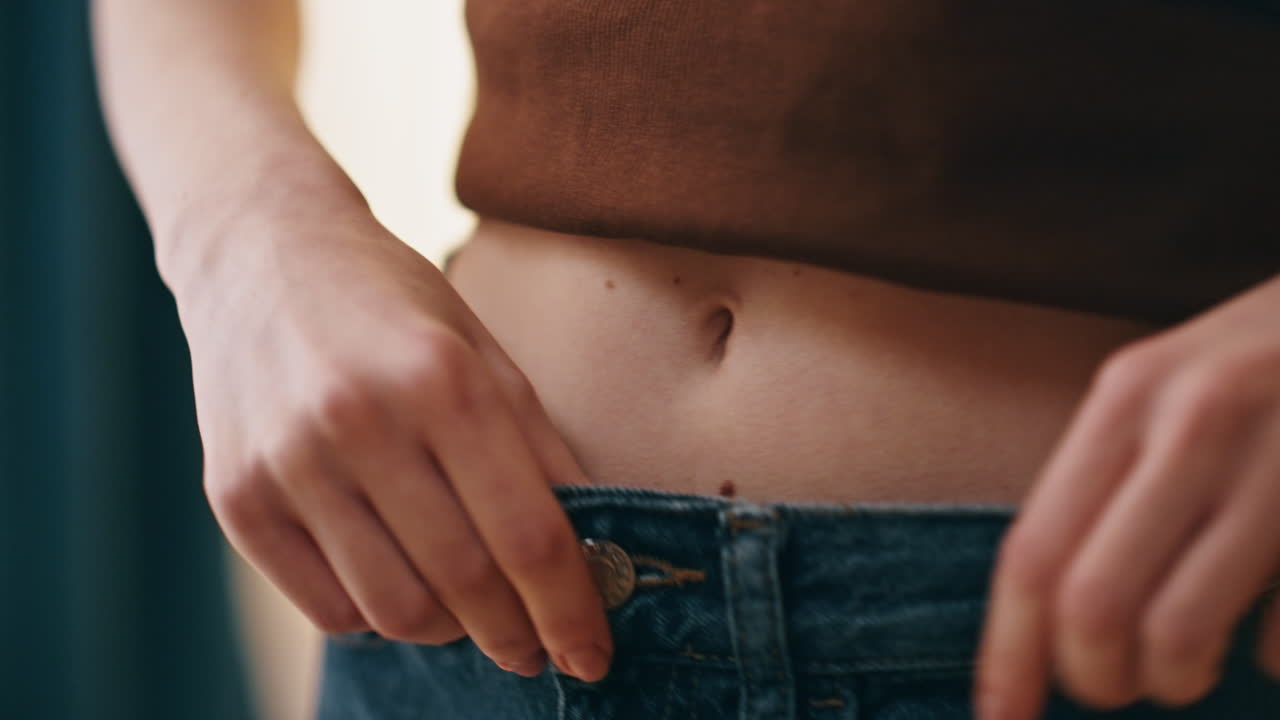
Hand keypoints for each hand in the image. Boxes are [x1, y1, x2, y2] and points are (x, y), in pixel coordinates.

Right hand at [177, 204, 611, 680]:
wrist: (260, 252)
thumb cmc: (391, 303)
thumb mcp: (483, 350)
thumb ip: (539, 448)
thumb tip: (591, 550)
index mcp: (442, 379)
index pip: (529, 534)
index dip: (571, 609)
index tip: (592, 654)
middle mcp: (360, 421)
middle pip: (465, 582)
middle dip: (517, 635)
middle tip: (537, 646)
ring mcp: (288, 463)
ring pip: (395, 610)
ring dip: (450, 631)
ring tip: (468, 611)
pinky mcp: (236, 497)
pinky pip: (328, 609)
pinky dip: (378, 617)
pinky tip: (400, 583)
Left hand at [976, 274, 1279, 717]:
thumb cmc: (1266, 359)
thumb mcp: (1167, 388)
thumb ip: (1108, 482)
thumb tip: (1051, 622)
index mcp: (1129, 396)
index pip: (1033, 552)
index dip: (1008, 653)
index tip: (1001, 719)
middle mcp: (1195, 423)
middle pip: (1092, 605)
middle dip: (1092, 677)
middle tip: (1111, 686)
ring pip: (1180, 633)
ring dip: (1172, 680)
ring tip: (1184, 668)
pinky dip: (1270, 661)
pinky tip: (1268, 639)